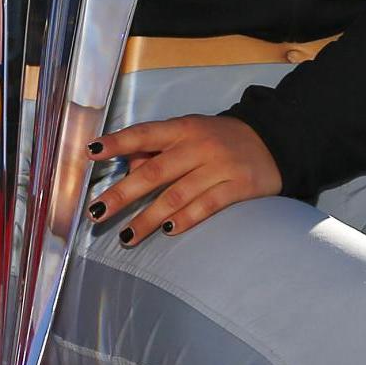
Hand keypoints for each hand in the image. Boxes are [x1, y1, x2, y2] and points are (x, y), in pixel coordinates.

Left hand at [87, 113, 281, 243]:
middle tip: (97, 212)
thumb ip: (158, 149)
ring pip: (177, 195)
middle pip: (155, 172)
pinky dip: (187, 218)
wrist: (273, 141)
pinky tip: (169, 230)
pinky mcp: (239, 186)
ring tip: (127, 236)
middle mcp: (199, 145)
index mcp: (183, 128)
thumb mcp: (189, 134)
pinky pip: (208, 205)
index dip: (118, 142)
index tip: (91, 152)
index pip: (145, 133)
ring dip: (149, 218)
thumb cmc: (219, 140)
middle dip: (123, 194)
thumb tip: (126, 167)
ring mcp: (220, 166)